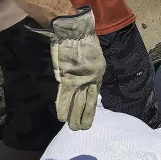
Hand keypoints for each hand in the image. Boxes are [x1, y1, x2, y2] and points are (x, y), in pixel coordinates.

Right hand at [47, 6, 104, 129]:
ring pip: (78, 102)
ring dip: (74, 116)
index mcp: (98, 72)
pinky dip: (63, 108)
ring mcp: (81, 79)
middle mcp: (92, 78)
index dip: (91, 106)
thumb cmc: (81, 38)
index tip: (89, 116)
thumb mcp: (91, 55)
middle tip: (82, 128)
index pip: (94, 94)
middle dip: (84, 115)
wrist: (76, 30)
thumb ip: (86, 68)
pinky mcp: (69, 78)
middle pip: (88, 101)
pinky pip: (65, 97)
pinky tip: (62, 119)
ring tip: (73, 128)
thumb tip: (79, 76)